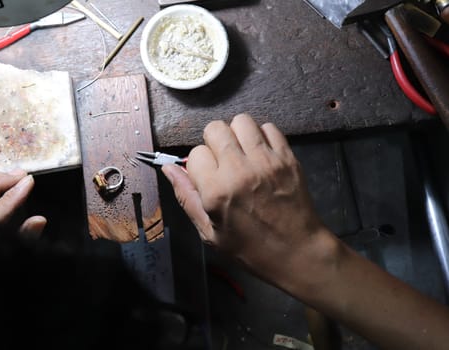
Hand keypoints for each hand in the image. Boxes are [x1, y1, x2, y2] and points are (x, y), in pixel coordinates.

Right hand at [162, 114, 334, 288]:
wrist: (297, 252)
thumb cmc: (249, 248)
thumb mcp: (209, 232)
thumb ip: (186, 197)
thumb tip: (168, 168)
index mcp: (216, 191)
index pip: (195, 153)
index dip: (198, 165)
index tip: (207, 178)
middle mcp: (239, 170)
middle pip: (215, 128)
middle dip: (213, 142)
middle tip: (222, 161)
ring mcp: (266, 161)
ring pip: (241, 121)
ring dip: (237, 134)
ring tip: (242, 153)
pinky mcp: (287, 158)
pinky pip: (268, 127)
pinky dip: (261, 137)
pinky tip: (261, 155)